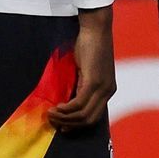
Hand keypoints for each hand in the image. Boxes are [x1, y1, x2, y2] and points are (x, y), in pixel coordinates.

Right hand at [50, 6, 115, 129]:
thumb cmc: (89, 46)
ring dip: (64, 118)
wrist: (95, 29)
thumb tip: (67, 99)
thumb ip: (81, 85)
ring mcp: (102, 88)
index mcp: (108, 90)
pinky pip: (79, 103)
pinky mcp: (94, 82)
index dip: (78, 125)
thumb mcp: (86, 70)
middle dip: (70, 124)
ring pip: (83, 114)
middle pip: (90, 119)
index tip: (64, 127)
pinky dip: (66, 109)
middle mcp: (108, 91)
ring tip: (50, 115)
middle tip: (54, 122)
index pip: (94, 116)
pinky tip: (56, 108)